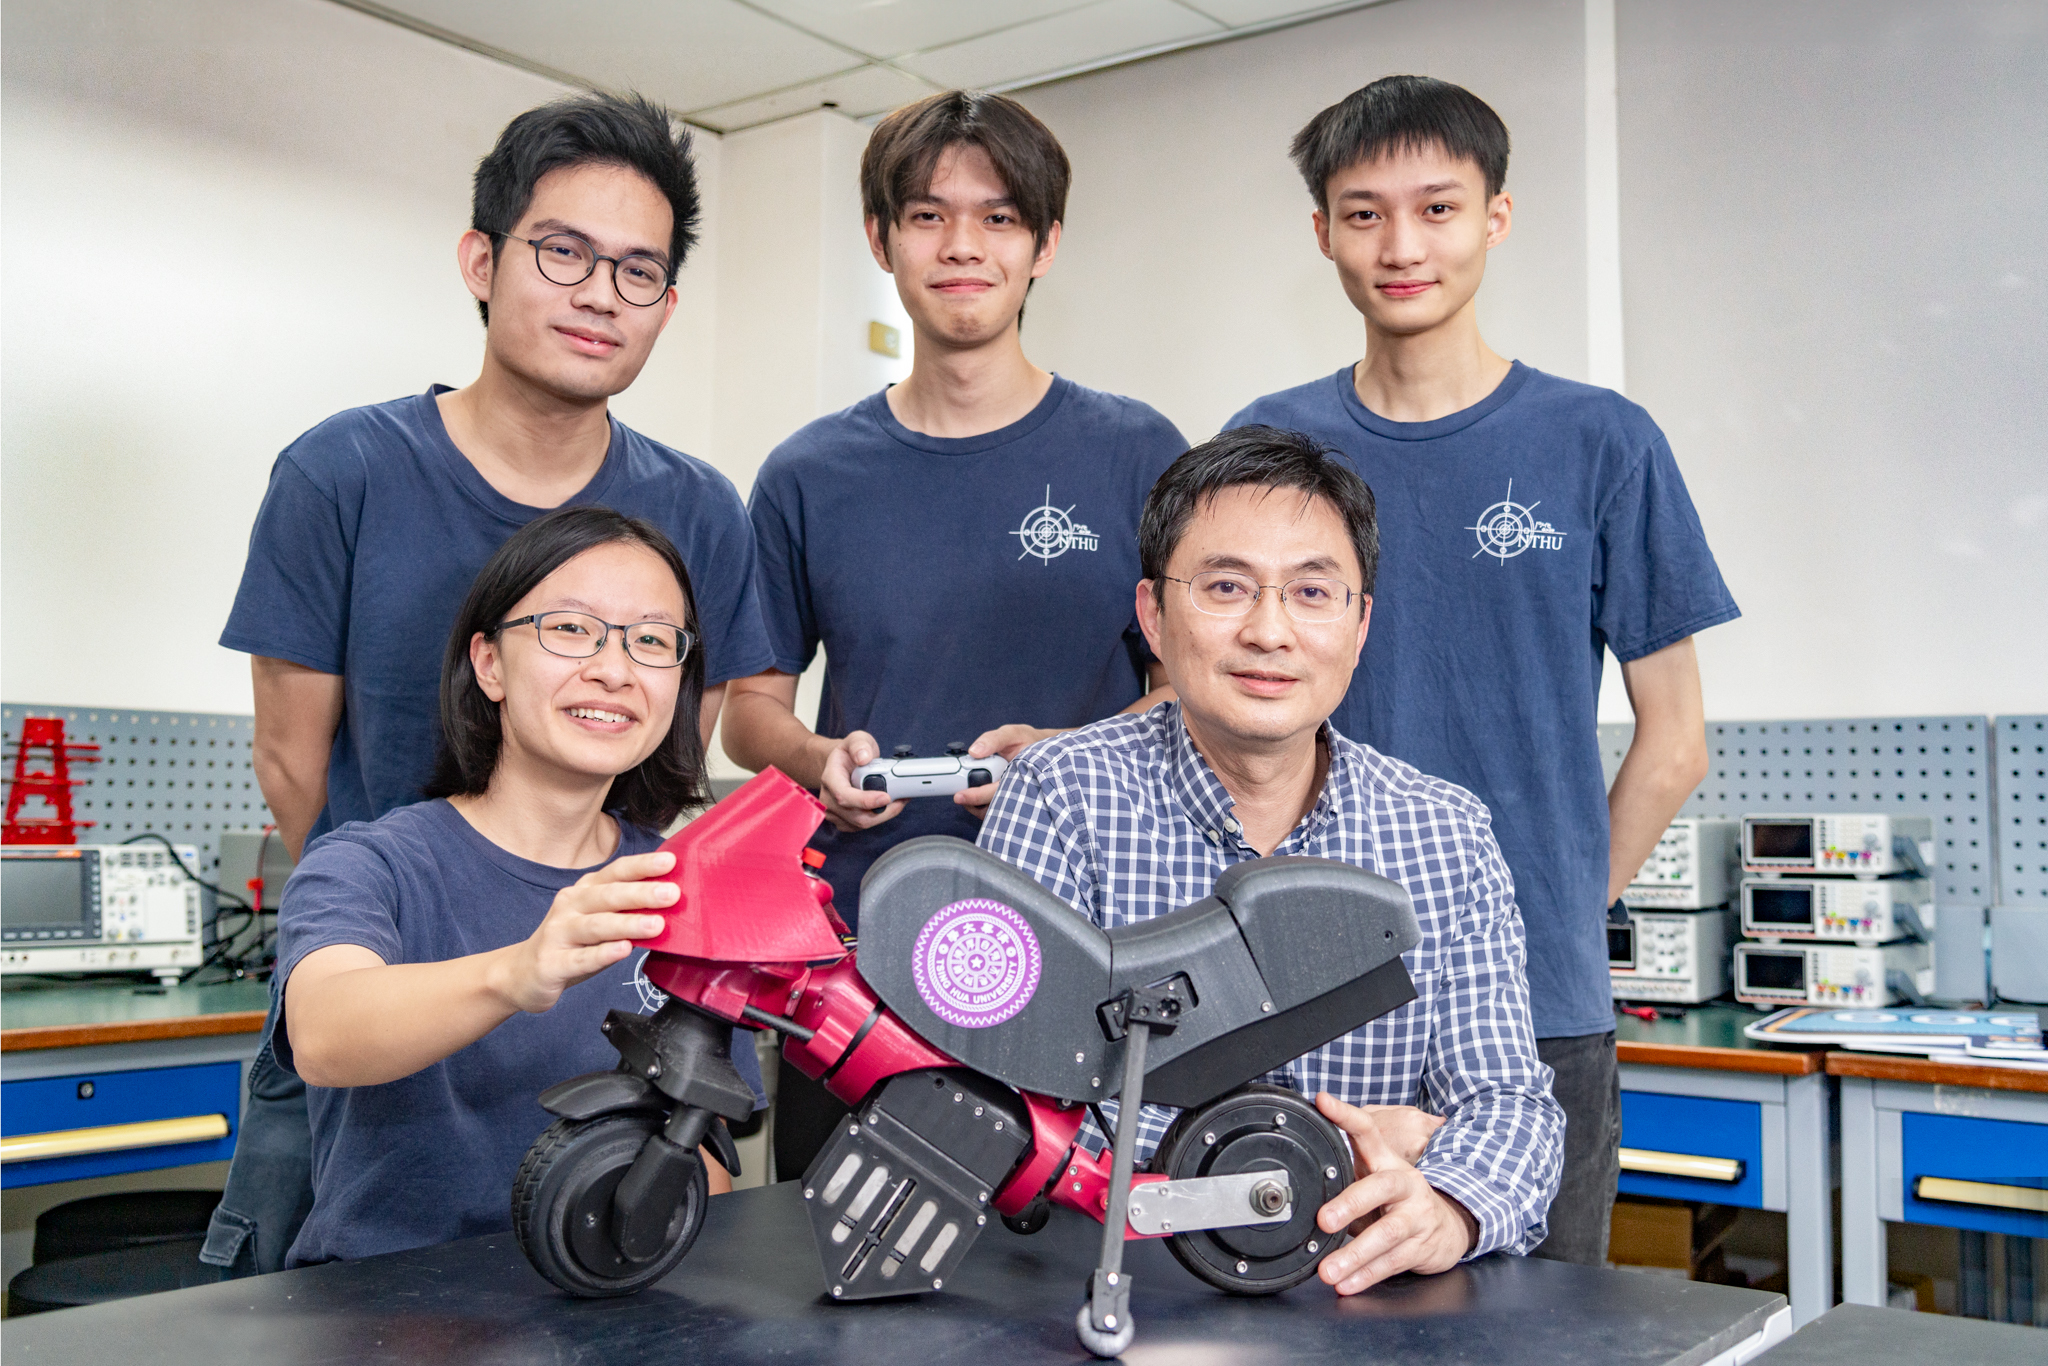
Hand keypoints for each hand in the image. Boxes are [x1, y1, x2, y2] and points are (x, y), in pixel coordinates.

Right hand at [493, 852, 678, 1014]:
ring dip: (627, 923)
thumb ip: (628, 910)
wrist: (521, 974)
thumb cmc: (572, 944)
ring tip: (656, 925)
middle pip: (608, 896)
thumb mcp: (599, 920)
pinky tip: (623, 950)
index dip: (642, 866)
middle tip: (671, 893)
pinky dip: (602, 954)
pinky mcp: (551, 963)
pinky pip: (580, 958)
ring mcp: (558, 933)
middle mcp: (570, 906)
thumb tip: (673, 903)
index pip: (616, 872)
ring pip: (595, 925)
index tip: (670, 862)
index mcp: (585, 891)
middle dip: (641, 893)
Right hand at [817, 730, 903, 831]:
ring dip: (884, 815)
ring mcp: (835, 813)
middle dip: (883, 811)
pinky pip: (863, 826)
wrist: (842, 765)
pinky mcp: (844, 821)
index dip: (865, 801)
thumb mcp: (855, 740)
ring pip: (862, 824)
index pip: (844, 796)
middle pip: (856, 816)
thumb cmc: (849, 753)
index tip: (886, 797)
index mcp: (830, 779)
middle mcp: (828, 799)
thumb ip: (859, 745)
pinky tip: (889, 806)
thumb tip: (864, 758)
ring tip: (899, 800)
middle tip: (902, 798)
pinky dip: (880, 818)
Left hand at [953, 724, 1060, 819]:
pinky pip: (1000, 812)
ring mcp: (1019, 801)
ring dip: (979, 808)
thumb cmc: (1031, 743)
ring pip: (996, 814)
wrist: (1051, 752)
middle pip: (994, 809)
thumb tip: (974, 751)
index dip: (976, 796)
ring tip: (968, 796)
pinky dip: (986, 807)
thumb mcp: (1013, 733)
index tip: (960, 796)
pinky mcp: (1016, 803)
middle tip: (960, 797)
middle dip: (974, 805)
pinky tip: (980, 796)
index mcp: (1020, 777)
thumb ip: (993, 740)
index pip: (995, 793)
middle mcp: (1021, 793)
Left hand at [1312, 1092, 1478, 1294]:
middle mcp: (1405, 1184)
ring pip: (1387, 1235)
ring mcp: (1417, 1216)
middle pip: (1380, 1187)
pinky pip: (1392, 1263)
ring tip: (1328, 1270)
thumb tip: (1304, 1183)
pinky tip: (1347, 1284)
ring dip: (1355, 1255)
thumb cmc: (1400, 1203)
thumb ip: (1347, 1179)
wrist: (1451, 1227)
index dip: (1345, 1115)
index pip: (1367, 1131)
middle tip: (1323, 1220)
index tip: (1322, 1101)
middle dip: (1351, 1205)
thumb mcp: (1376, 1183)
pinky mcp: (1422, 1246)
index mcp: (1388, 1163)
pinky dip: (1367, 1275)